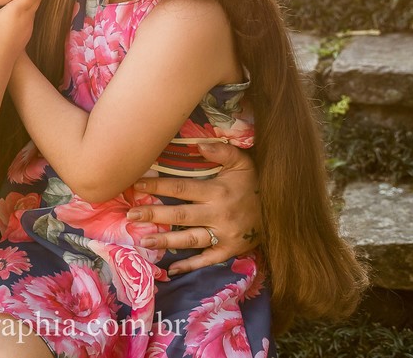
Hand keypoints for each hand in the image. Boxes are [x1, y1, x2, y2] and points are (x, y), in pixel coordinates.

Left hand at [126, 141, 260, 274]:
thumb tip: (198, 144)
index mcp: (218, 191)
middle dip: (153, 214)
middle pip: (180, 215)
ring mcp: (224, 235)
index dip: (157, 186)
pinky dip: (190, 265)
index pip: (181, 187)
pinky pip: (207, 260)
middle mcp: (219, 214)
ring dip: (165, 240)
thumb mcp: (242, 162)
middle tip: (130, 216)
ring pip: (190, 239)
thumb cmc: (255, 183)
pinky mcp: (230, 250)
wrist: (281, 210)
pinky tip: (171, 268)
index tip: (136, 185)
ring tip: (143, 240)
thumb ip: (221, 151)